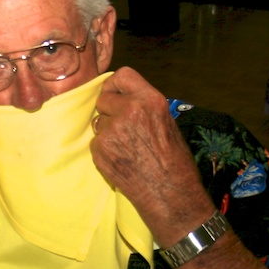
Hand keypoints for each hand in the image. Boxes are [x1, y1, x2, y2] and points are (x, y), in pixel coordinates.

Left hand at [90, 67, 213, 243]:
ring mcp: (112, 131)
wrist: (169, 192)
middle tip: (122, 126)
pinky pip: (95, 142)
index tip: (115, 94)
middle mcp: (130, 111)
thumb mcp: (166, 122)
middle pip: (104, 99)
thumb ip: (144, 107)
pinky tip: (121, 159)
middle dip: (109, 110)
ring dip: (106, 131)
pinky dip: (104, 150)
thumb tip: (124, 99)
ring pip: (98, 122)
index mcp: (150, 100)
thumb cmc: (174, 160)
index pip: (122, 75)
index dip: (115, 85)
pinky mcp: (100, 149)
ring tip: (126, 147)